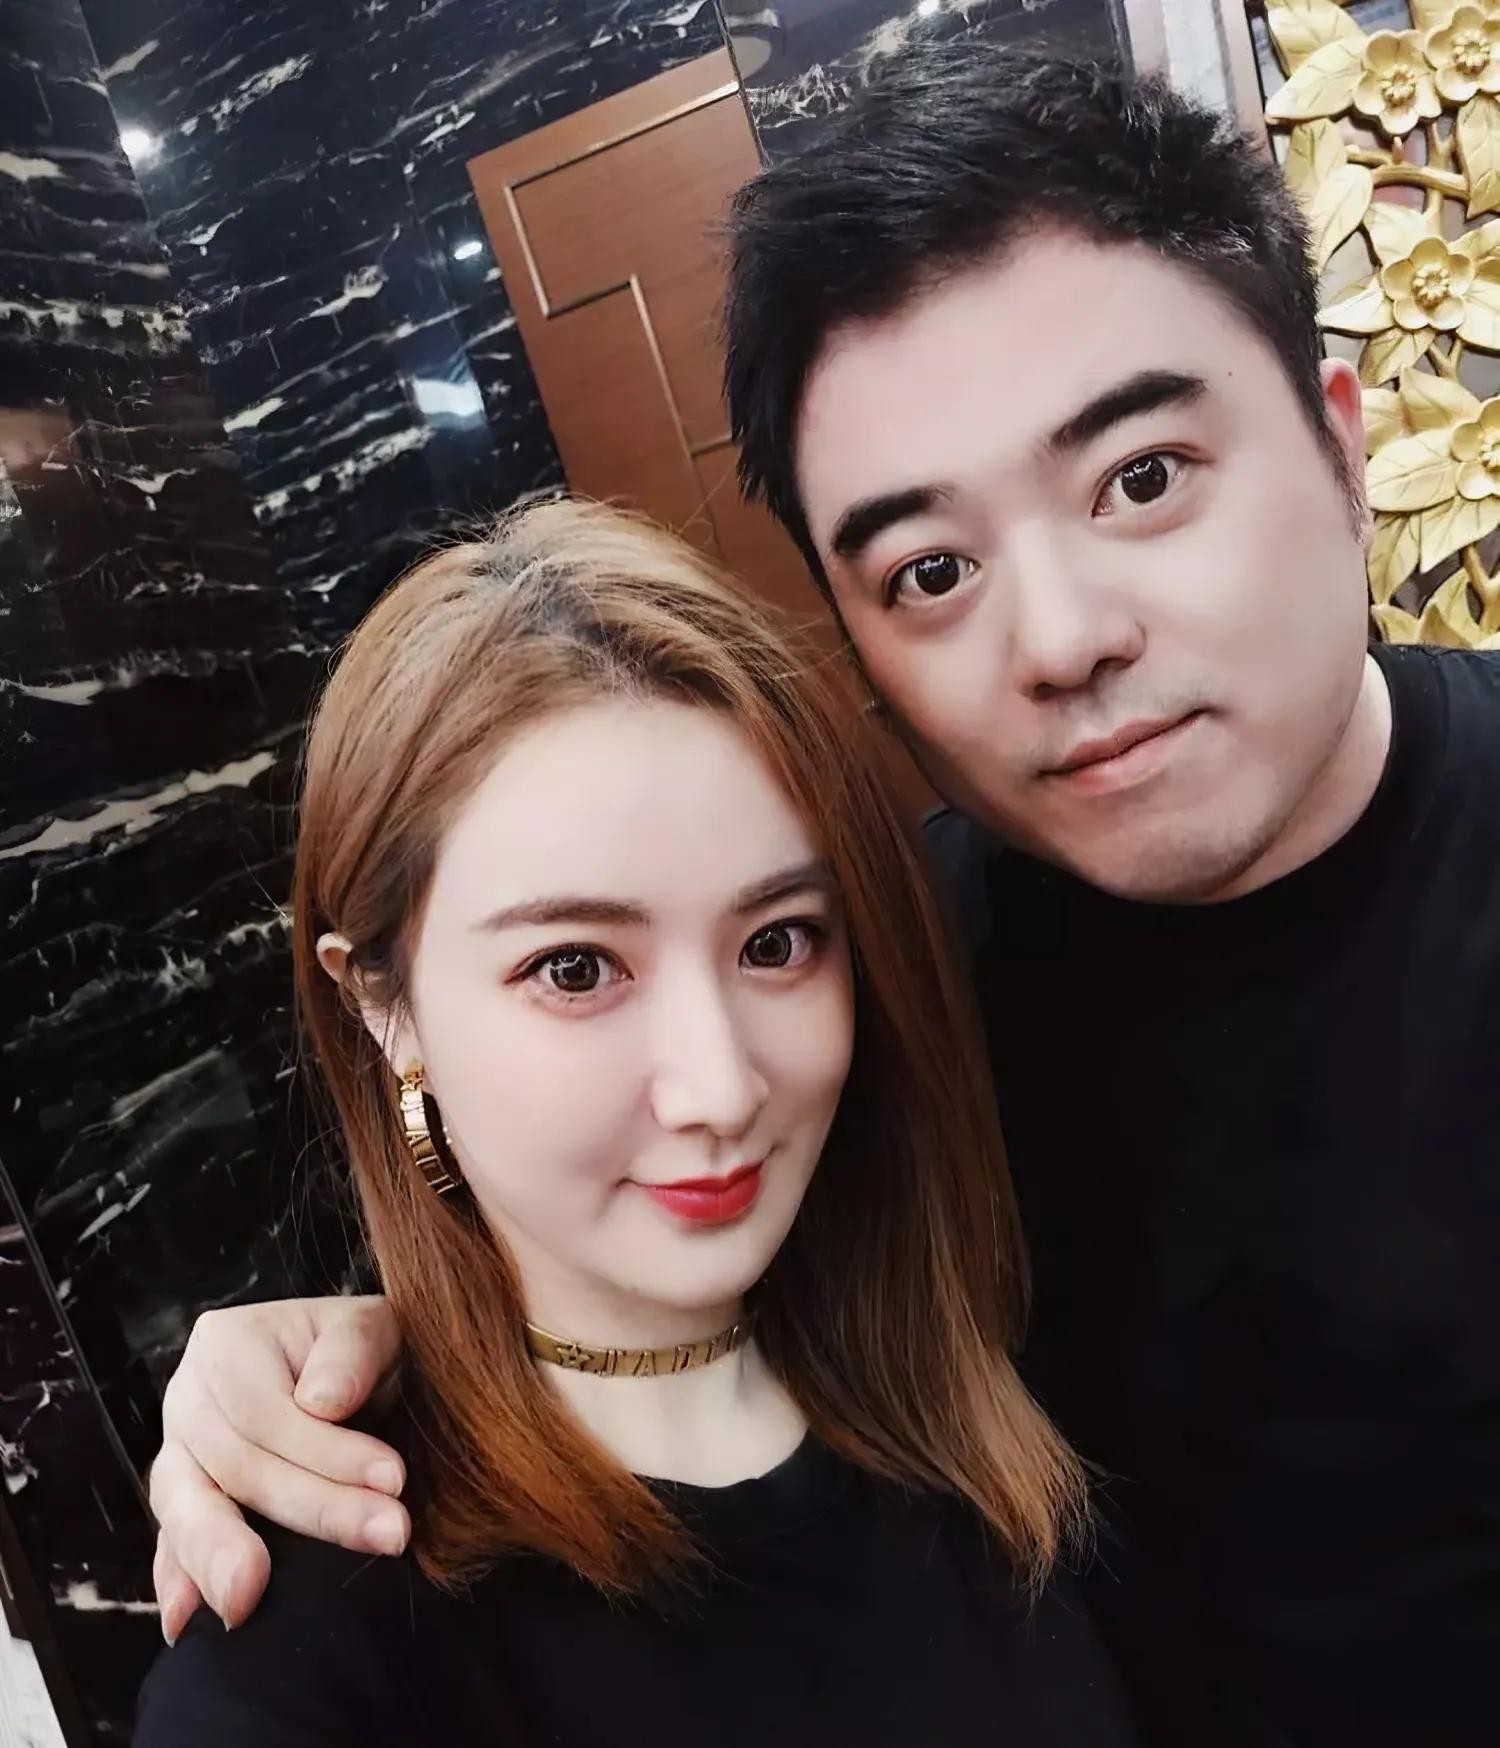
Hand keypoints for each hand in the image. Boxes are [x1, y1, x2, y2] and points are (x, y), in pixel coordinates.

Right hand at [149, 1295, 407, 1641]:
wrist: (344, 1374)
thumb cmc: (356, 1351)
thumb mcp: (370, 1326)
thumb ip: (353, 1351)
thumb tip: (323, 1402)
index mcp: (225, 1344)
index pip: (267, 1411)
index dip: (329, 1450)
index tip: (395, 1480)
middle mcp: (187, 1399)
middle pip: (235, 1466)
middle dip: (315, 1507)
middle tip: (386, 1537)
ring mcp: (177, 1457)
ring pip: (186, 1511)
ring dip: (220, 1559)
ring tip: (246, 1602)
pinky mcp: (181, 1507)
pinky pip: (170, 1547)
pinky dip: (179, 1583)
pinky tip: (188, 1620)